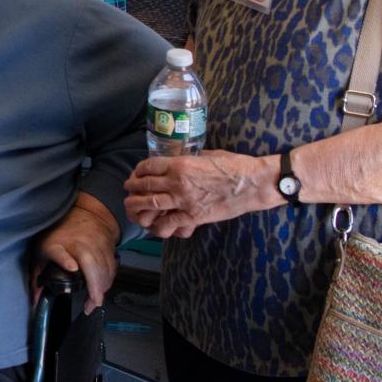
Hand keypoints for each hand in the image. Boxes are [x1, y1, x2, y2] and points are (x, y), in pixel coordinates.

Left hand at [33, 198, 119, 310]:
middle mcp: (79, 243)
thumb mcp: (42, 251)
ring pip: (104, 268)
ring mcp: (96, 245)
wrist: (86, 213)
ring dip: (102, 287)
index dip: (64, 259)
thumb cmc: (60, 235)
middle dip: (94, 286)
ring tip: (95, 302)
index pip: (58, 251)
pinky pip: (111, 268)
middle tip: (91, 304)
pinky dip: (109, 281)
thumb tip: (35, 301)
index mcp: (56, 244)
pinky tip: (103, 290)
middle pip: (90, 263)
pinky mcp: (108, 249)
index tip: (72, 267)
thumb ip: (37, 276)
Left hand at [124, 150, 276, 239]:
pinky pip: (168, 223)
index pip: (149, 166)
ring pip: (150, 204)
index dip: (139, 170)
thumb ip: (191, 158)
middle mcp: (178, 181)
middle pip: (144, 185)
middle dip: (132, 187)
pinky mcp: (193, 217)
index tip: (137, 173)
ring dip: (137, 206)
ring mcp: (184, 200)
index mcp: (181, 163)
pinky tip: (153, 226)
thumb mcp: (208, 155)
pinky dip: (158, 225)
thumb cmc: (235, 166)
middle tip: (128, 189)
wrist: (252, 184)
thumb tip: (182, 159)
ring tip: (131, 207)